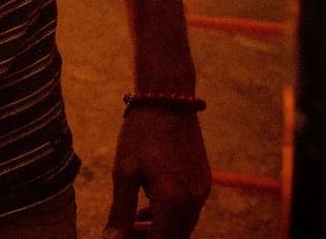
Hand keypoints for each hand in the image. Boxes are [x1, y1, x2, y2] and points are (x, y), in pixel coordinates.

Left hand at [104, 108, 209, 238]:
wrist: (168, 101)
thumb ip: (120, 210)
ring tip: (135, 219)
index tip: (121, 237)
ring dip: (162, 229)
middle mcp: (193, 199)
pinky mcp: (204, 182)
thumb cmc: (141, 133)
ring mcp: (202, 191)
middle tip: (125, 231)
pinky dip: (172, 216)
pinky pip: (190, 210)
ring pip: (184, 227)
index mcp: (172, 199)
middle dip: (151, 238)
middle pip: (175, 238)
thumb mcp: (124, 170)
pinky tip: (150, 206)